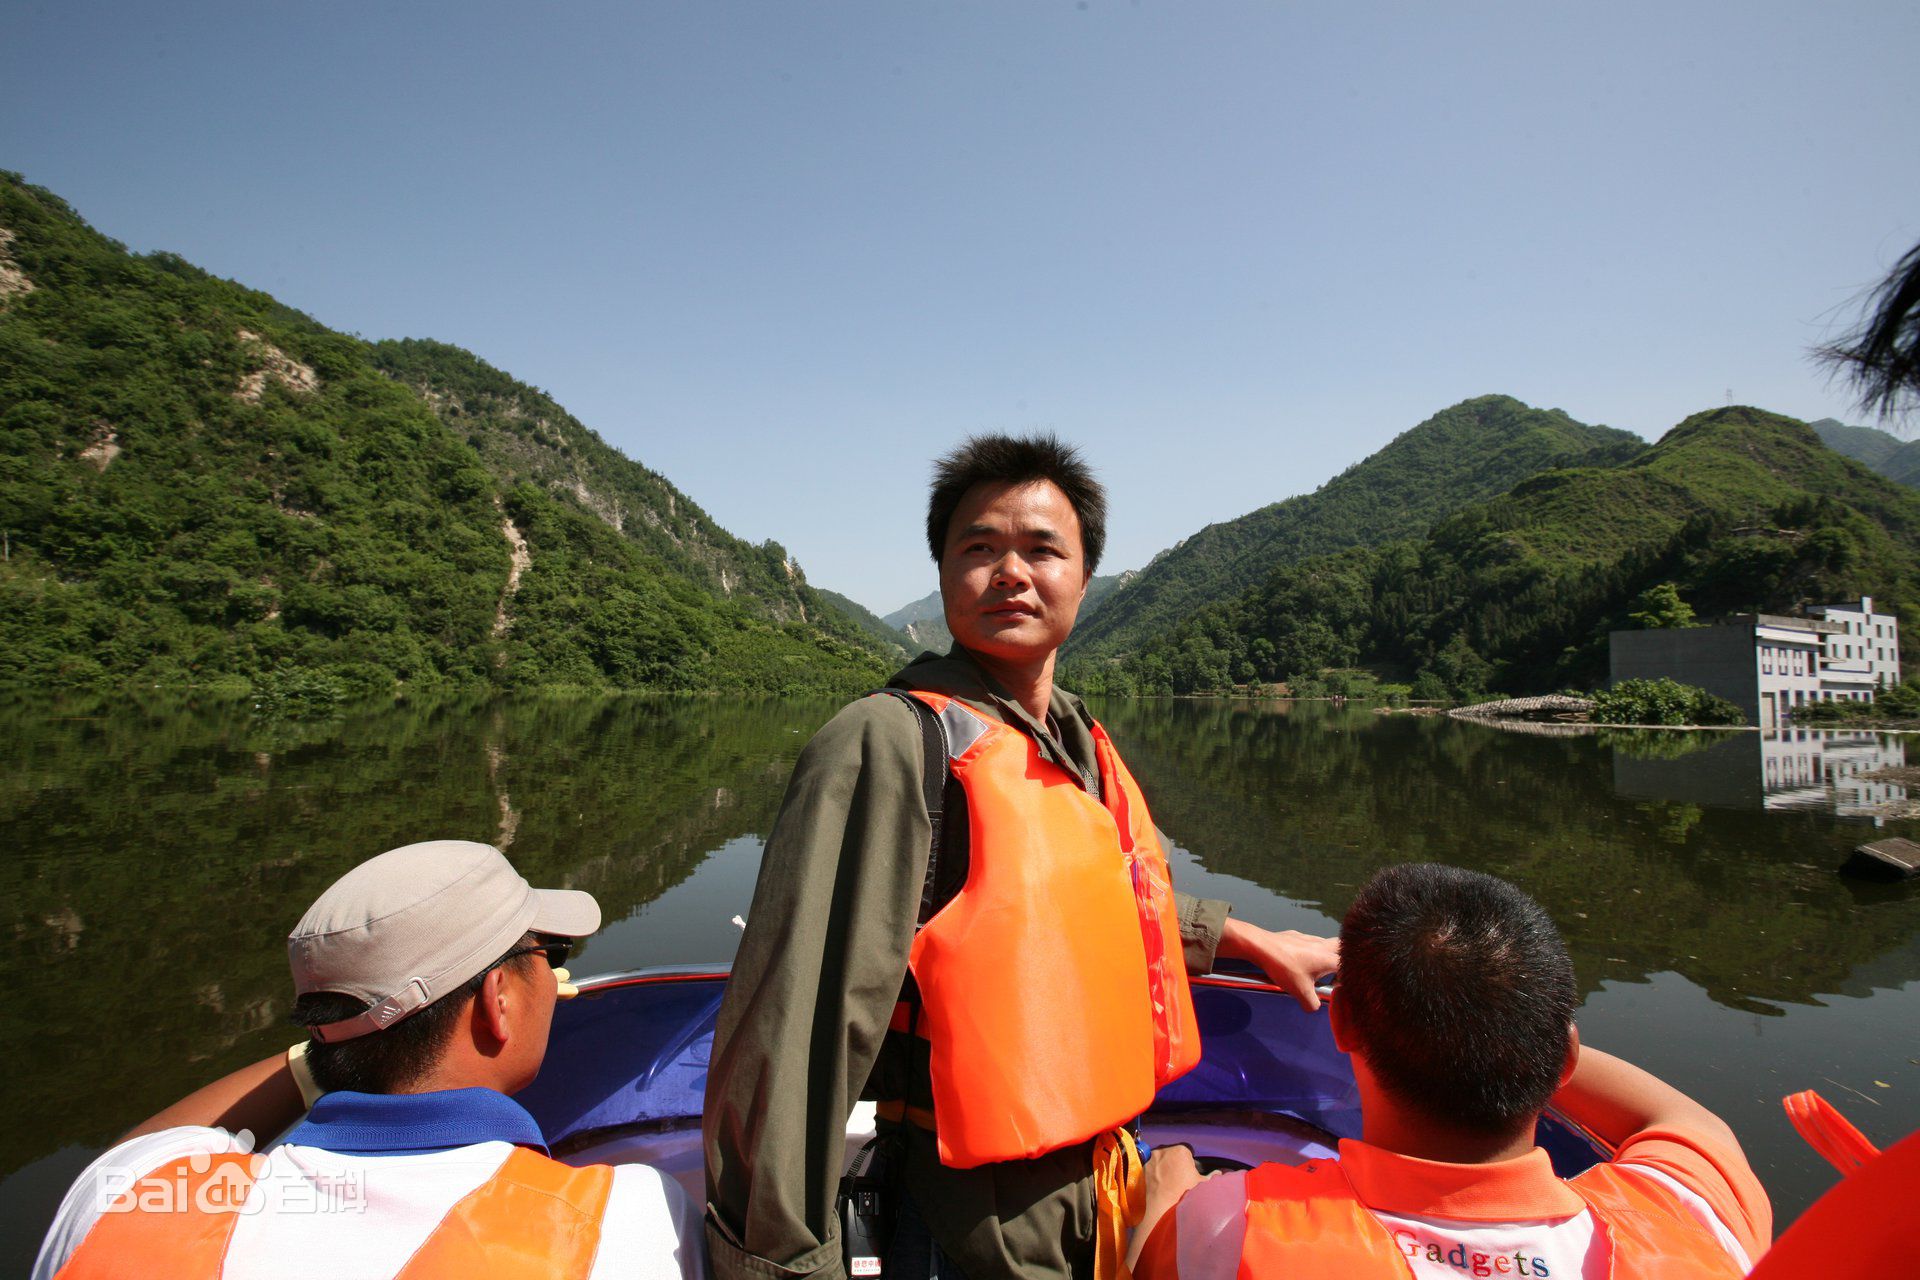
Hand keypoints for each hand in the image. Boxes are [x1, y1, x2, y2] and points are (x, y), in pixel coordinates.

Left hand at [1130, 1144, 1206, 1271]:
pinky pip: (1150, 1168)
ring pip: (1159, 1160)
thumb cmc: (1184, 1195)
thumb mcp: (1202, 1186)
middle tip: (1179, 1179)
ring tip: (1168, 1184)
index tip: (1190, 1173)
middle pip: (1172, 1153)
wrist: (1160, 1210)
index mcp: (1180, 1150)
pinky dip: (1153, 1174)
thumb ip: (1212, 1177)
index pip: (1188, 1150)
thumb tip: (1219, 1173)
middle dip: (1175, 1162)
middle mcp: (1163, 1150)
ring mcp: (1150, 1159)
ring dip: (1163, 1167)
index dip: (1190, 1162)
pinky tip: (1157, 1187)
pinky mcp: (1140, 1169)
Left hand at [1219, 918, 1339, 1010]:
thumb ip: (1312, 1004)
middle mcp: (1322, 945)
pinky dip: (1310, 951)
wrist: (1261, 947)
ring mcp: (1309, 938)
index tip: (1339, 985)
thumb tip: (1313, 1007)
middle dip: (1343, 958)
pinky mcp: (1295, 935)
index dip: (1348, 976)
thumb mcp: (1300, 992)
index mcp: (1328, 958)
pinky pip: (1309, 942)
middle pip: (1342, 947)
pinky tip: (1298, 961)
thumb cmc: (1284, 968)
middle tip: (1335, 972)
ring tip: (1316, 969)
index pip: (1349, 965)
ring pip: (1326, 943)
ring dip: (1326, 955)